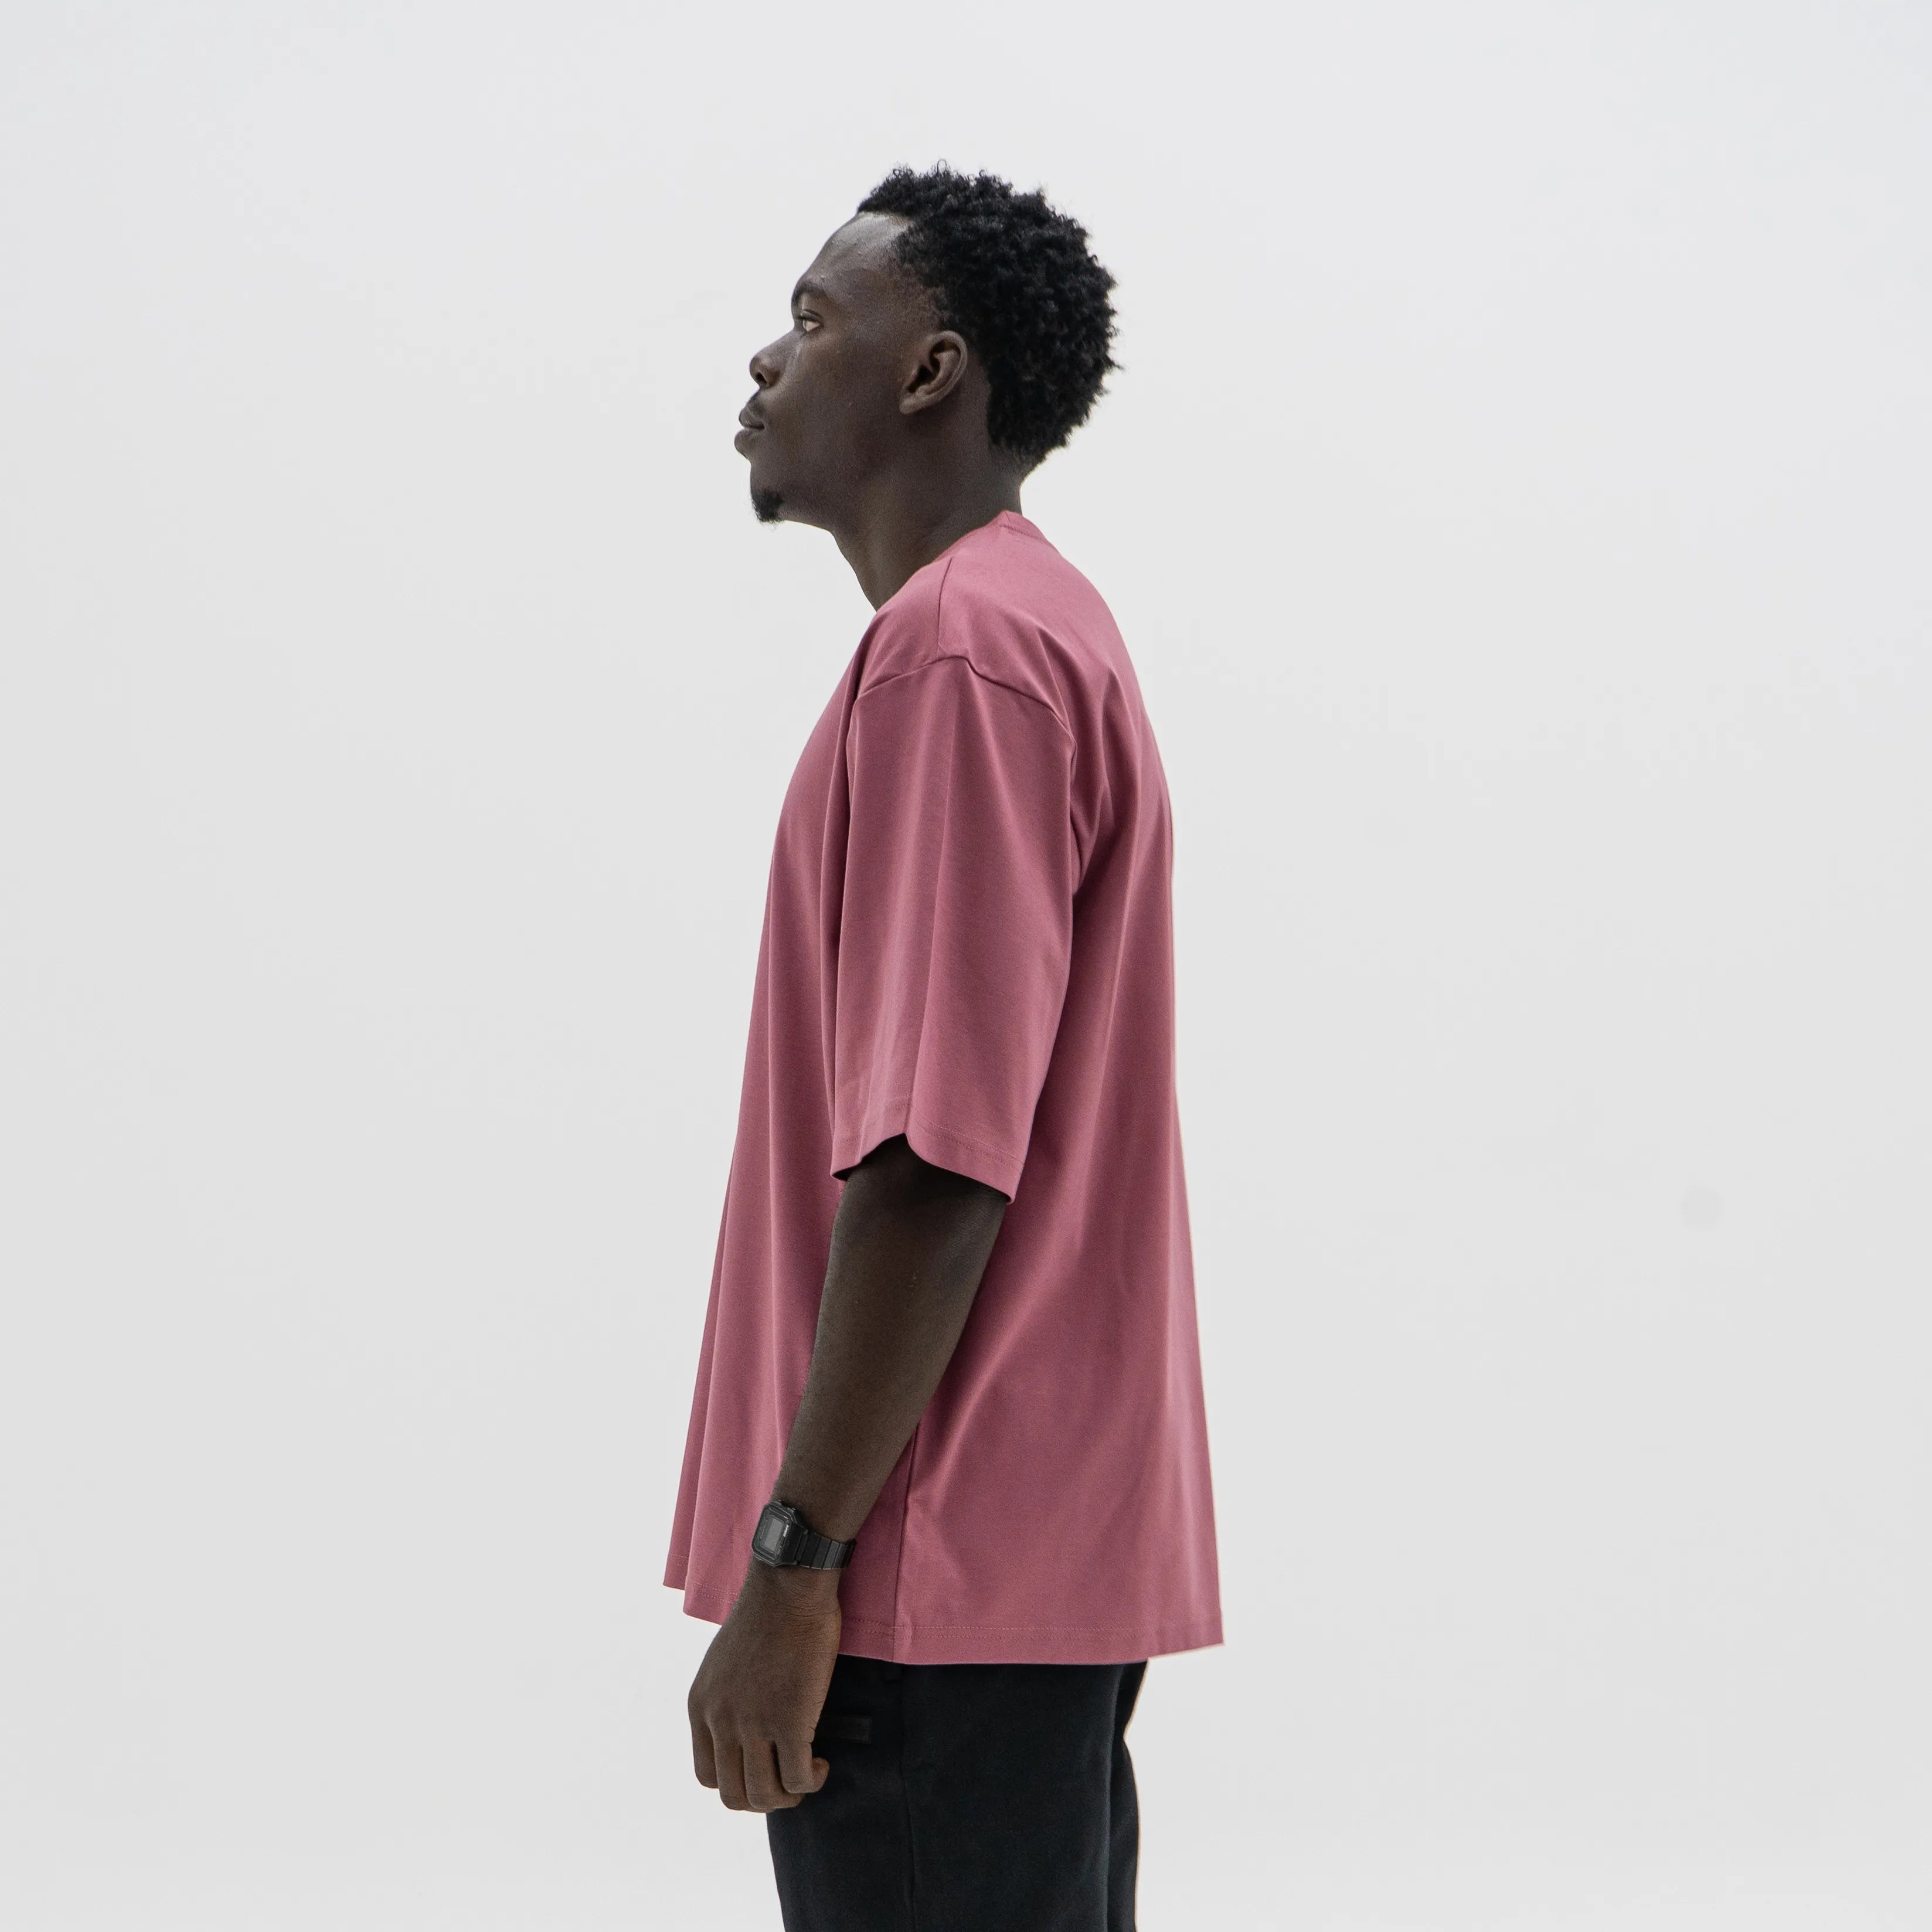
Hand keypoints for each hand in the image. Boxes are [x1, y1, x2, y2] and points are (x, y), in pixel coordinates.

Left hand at [687, 1561, 840, 1811]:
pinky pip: (796, 1778)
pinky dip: (810, 1780)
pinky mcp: (789, 1720)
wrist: (789, 1586)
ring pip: (764, 1795)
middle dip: (764, 1798)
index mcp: (701, 1707)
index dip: (738, 1783)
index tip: (763, 1769)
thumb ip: (727, 1700)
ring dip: (789, 1794)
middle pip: (733, 1794)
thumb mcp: (725, 1664)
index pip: (706, 1775)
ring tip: (807, 1772)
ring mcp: (753, 1723)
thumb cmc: (767, 1616)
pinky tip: (820, 1764)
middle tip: (788, 1780)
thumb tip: (746, 1734)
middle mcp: (720, 1720)